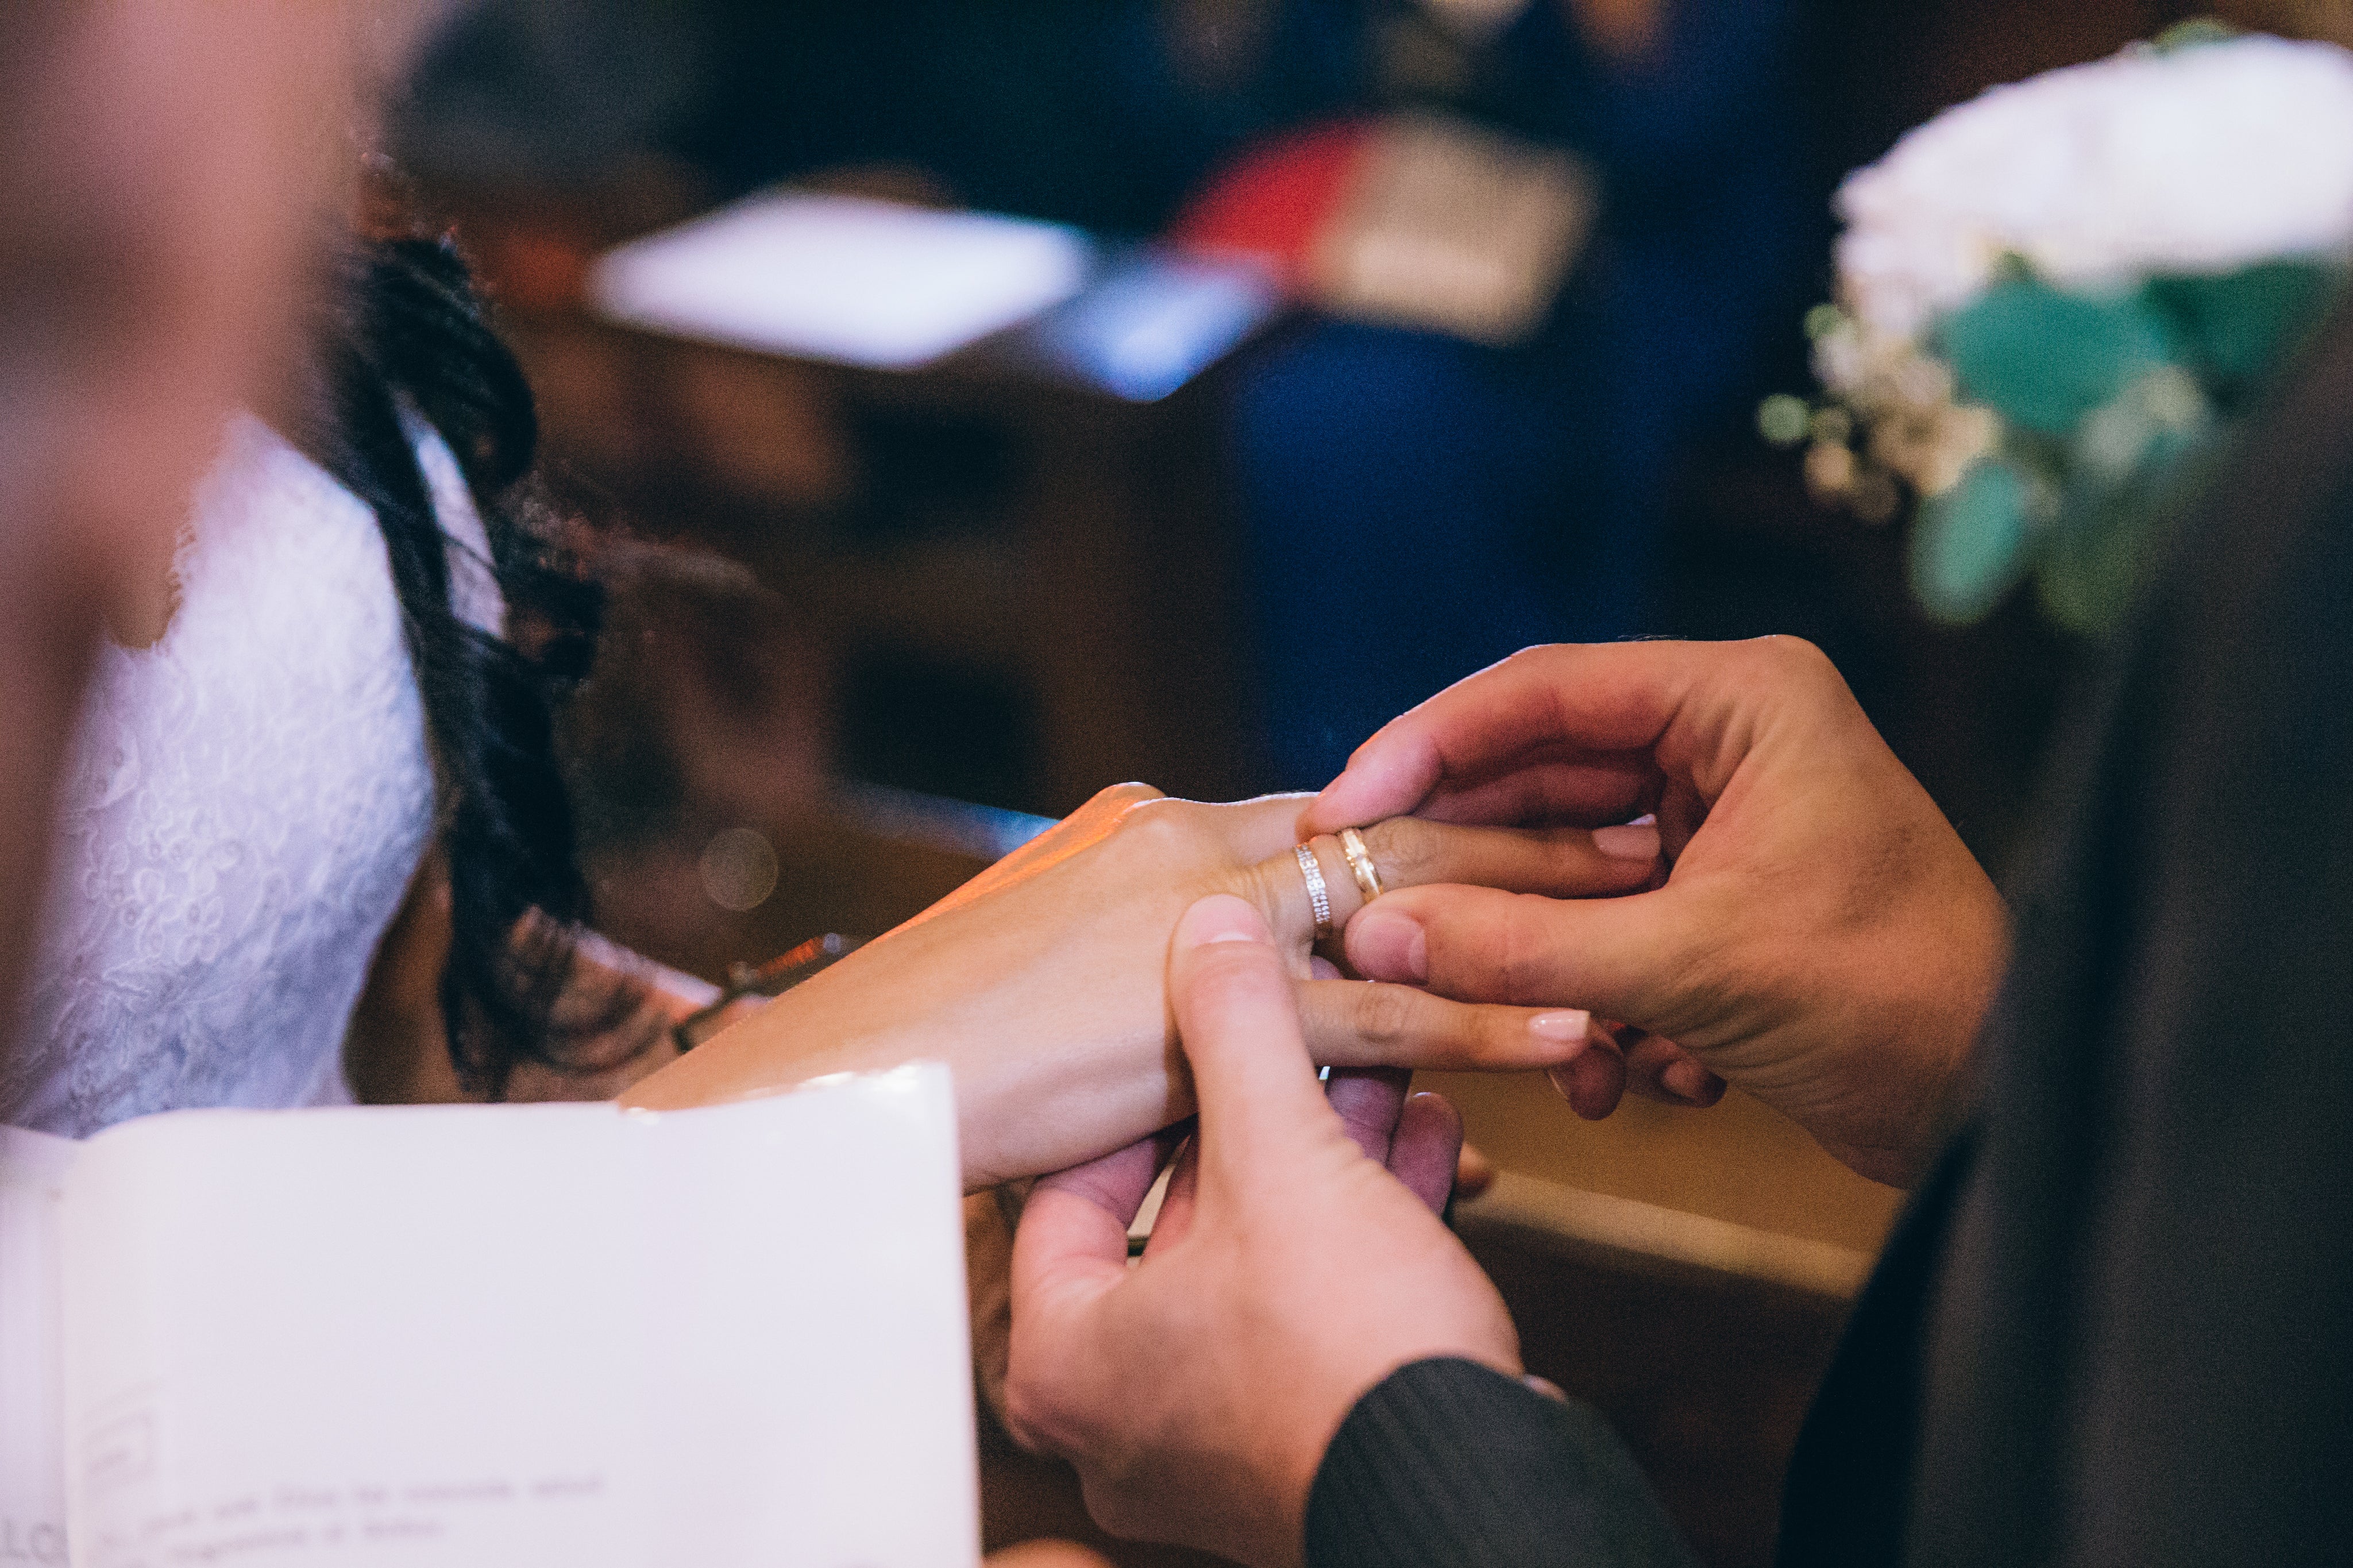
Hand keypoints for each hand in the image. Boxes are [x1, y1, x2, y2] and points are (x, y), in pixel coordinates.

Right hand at [623, 787, 1658, 1186]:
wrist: (860, 1068)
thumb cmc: (949, 1026)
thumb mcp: (1068, 956)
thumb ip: (1164, 943)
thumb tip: (1222, 958)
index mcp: (1170, 826)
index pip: (1343, 800)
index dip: (1457, 796)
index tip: (1555, 798)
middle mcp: (1202, 844)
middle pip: (1403, 822)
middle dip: (1532, 824)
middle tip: (1653, 819)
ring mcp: (1212, 923)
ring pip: (1415, 907)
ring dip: (1541, 908)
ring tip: (1658, 906)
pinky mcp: (1217, 1017)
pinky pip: (1386, 1018)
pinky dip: (1490, 1020)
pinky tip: (1577, 1024)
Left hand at [1004, 896, 1517, 1567]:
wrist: (1478, 1493)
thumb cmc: (1348, 1357)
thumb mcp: (1283, 1159)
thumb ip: (1237, 1030)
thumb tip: (1210, 925)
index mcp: (1066, 1361)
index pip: (1068, 1189)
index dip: (1143, 1092)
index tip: (1193, 1030)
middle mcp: (1120, 1416)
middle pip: (1177, 1221)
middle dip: (1262, 1115)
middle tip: (1306, 1037)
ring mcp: (1210, 1443)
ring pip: (1258, 1261)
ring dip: (1326, 1160)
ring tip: (1384, 1072)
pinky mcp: (1300, 1447)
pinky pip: (1313, 1311)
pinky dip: (1362, 1228)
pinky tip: (1423, 1139)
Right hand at [1304, 639, 2008, 1185]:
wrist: (2005, 1104)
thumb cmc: (1893, 999)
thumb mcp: (1692, 971)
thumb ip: (1522, 949)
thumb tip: (1377, 935)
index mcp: (1741, 700)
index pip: (1541, 694)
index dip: (1425, 747)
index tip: (1342, 810)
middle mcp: (1728, 742)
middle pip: (1541, 785)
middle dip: (1476, 879)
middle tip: (1378, 924)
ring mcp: (1723, 824)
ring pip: (1567, 875)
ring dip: (1546, 968)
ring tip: (1556, 1044)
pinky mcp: (1720, 901)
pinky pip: (1609, 932)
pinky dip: (1601, 1005)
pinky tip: (1633, 1074)